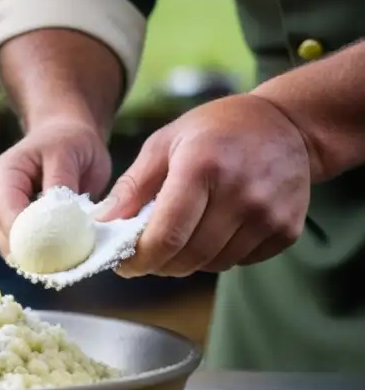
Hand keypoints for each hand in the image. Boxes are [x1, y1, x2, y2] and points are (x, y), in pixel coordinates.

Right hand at [0, 119, 112, 255]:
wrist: (67, 137)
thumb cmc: (68, 141)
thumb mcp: (66, 153)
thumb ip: (60, 183)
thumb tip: (59, 218)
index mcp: (3, 176)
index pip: (7, 213)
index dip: (27, 236)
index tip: (57, 253)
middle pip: (6, 237)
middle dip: (34, 253)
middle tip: (68, 264)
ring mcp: (5, 216)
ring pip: (14, 250)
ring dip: (40, 258)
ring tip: (71, 261)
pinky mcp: (19, 228)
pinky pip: (27, 250)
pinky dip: (46, 257)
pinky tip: (68, 257)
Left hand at [97, 94, 311, 276]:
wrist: (287, 124)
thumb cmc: (217, 129)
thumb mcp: (165, 142)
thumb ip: (133, 185)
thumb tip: (102, 221)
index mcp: (202, 167)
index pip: (166, 235)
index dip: (139, 259)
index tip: (124, 263)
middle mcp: (240, 194)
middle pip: (188, 256)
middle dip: (158, 263)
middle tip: (145, 254)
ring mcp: (268, 214)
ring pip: (212, 264)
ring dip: (187, 260)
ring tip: (179, 236)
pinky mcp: (286, 230)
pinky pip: (239, 261)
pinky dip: (218, 256)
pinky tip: (212, 231)